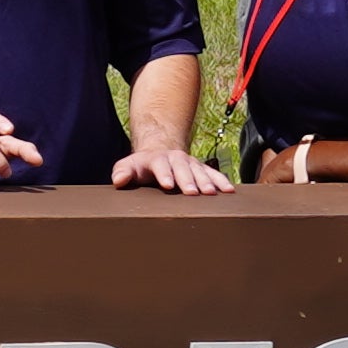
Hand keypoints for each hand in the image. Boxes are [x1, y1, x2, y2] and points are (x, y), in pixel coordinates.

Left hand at [113, 138, 235, 196]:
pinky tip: (229, 190)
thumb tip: (118, 180)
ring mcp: (190, 163)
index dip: (164, 175)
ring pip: (200, 171)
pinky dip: (221, 181)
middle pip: (183, 168)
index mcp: (157, 159)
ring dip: (207, 182)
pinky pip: (213, 174)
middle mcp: (176, 159)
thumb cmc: (141, 166)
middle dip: (188, 180)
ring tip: (212, 193)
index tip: (168, 185)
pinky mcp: (201, 168)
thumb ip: (122, 172)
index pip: (161, 166)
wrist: (159, 153)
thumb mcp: (128, 166)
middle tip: (193, 192)